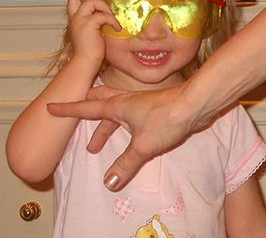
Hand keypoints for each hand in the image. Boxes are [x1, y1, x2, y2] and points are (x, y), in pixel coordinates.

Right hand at [47, 80, 199, 190]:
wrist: (194, 104)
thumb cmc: (166, 119)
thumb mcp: (143, 145)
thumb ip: (125, 164)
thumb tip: (109, 183)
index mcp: (116, 106)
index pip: (85, 107)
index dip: (66, 110)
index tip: (51, 108)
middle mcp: (125, 102)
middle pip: (98, 104)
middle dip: (86, 116)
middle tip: (78, 130)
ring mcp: (138, 105)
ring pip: (114, 113)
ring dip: (104, 127)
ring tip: (97, 146)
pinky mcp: (150, 110)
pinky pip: (128, 118)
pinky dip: (121, 128)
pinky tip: (127, 139)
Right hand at [67, 0, 120, 68]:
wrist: (85, 62)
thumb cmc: (90, 52)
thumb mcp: (90, 33)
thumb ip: (94, 22)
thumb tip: (105, 15)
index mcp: (74, 20)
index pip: (73, 0)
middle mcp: (75, 18)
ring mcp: (80, 20)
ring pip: (92, 1)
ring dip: (105, 7)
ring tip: (111, 18)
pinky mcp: (88, 24)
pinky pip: (103, 15)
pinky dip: (112, 20)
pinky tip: (116, 28)